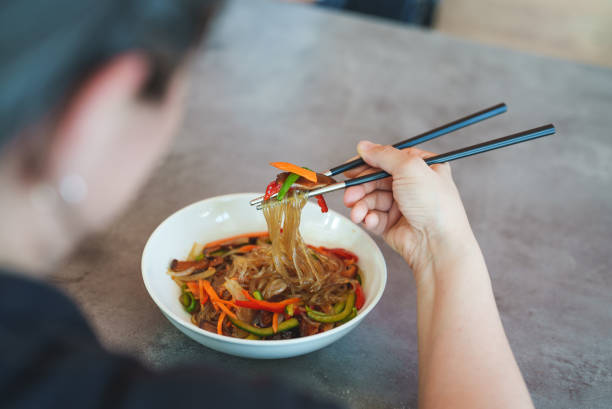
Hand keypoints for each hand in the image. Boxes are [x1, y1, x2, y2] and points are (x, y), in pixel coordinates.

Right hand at [343, 141, 474, 276]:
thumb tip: (363, 146)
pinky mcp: (392, 224)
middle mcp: (412, 185)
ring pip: (372, 199)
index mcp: (422, 168)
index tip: (350, 168)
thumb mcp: (410, 168)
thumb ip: (384, 155)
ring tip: (357, 212)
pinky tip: (369, 220)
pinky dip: (368, 218)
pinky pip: (373, 216)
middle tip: (349, 194)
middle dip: (360, 187)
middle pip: (376, 180)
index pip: (389, 159)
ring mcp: (402, 205)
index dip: (368, 163)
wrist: (437, 244)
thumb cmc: (433, 204)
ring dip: (362, 204)